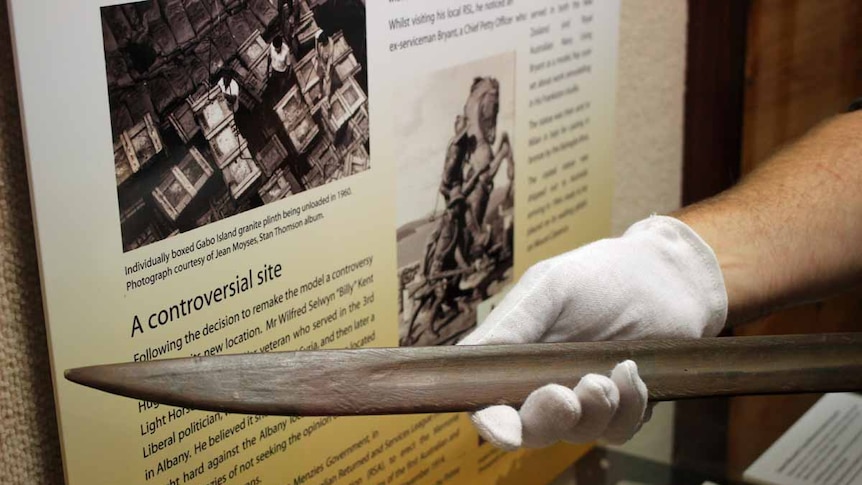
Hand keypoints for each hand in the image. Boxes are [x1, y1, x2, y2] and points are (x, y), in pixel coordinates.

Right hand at [459, 216, 727, 448]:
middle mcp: (540, 386)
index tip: (506, 431)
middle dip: (548, 419)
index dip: (493, 424)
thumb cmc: (600, 276)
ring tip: (613, 371)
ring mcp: (581, 402)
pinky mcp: (619, 410)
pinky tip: (632, 371)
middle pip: (530, 430)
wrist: (666, 276)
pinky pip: (617, 431)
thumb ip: (510, 325)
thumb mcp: (549, 288)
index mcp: (511, 359)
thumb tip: (463, 362)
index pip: (487, 404)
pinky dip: (628, 406)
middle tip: (566, 395)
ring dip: (595, 409)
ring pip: (578, 434)